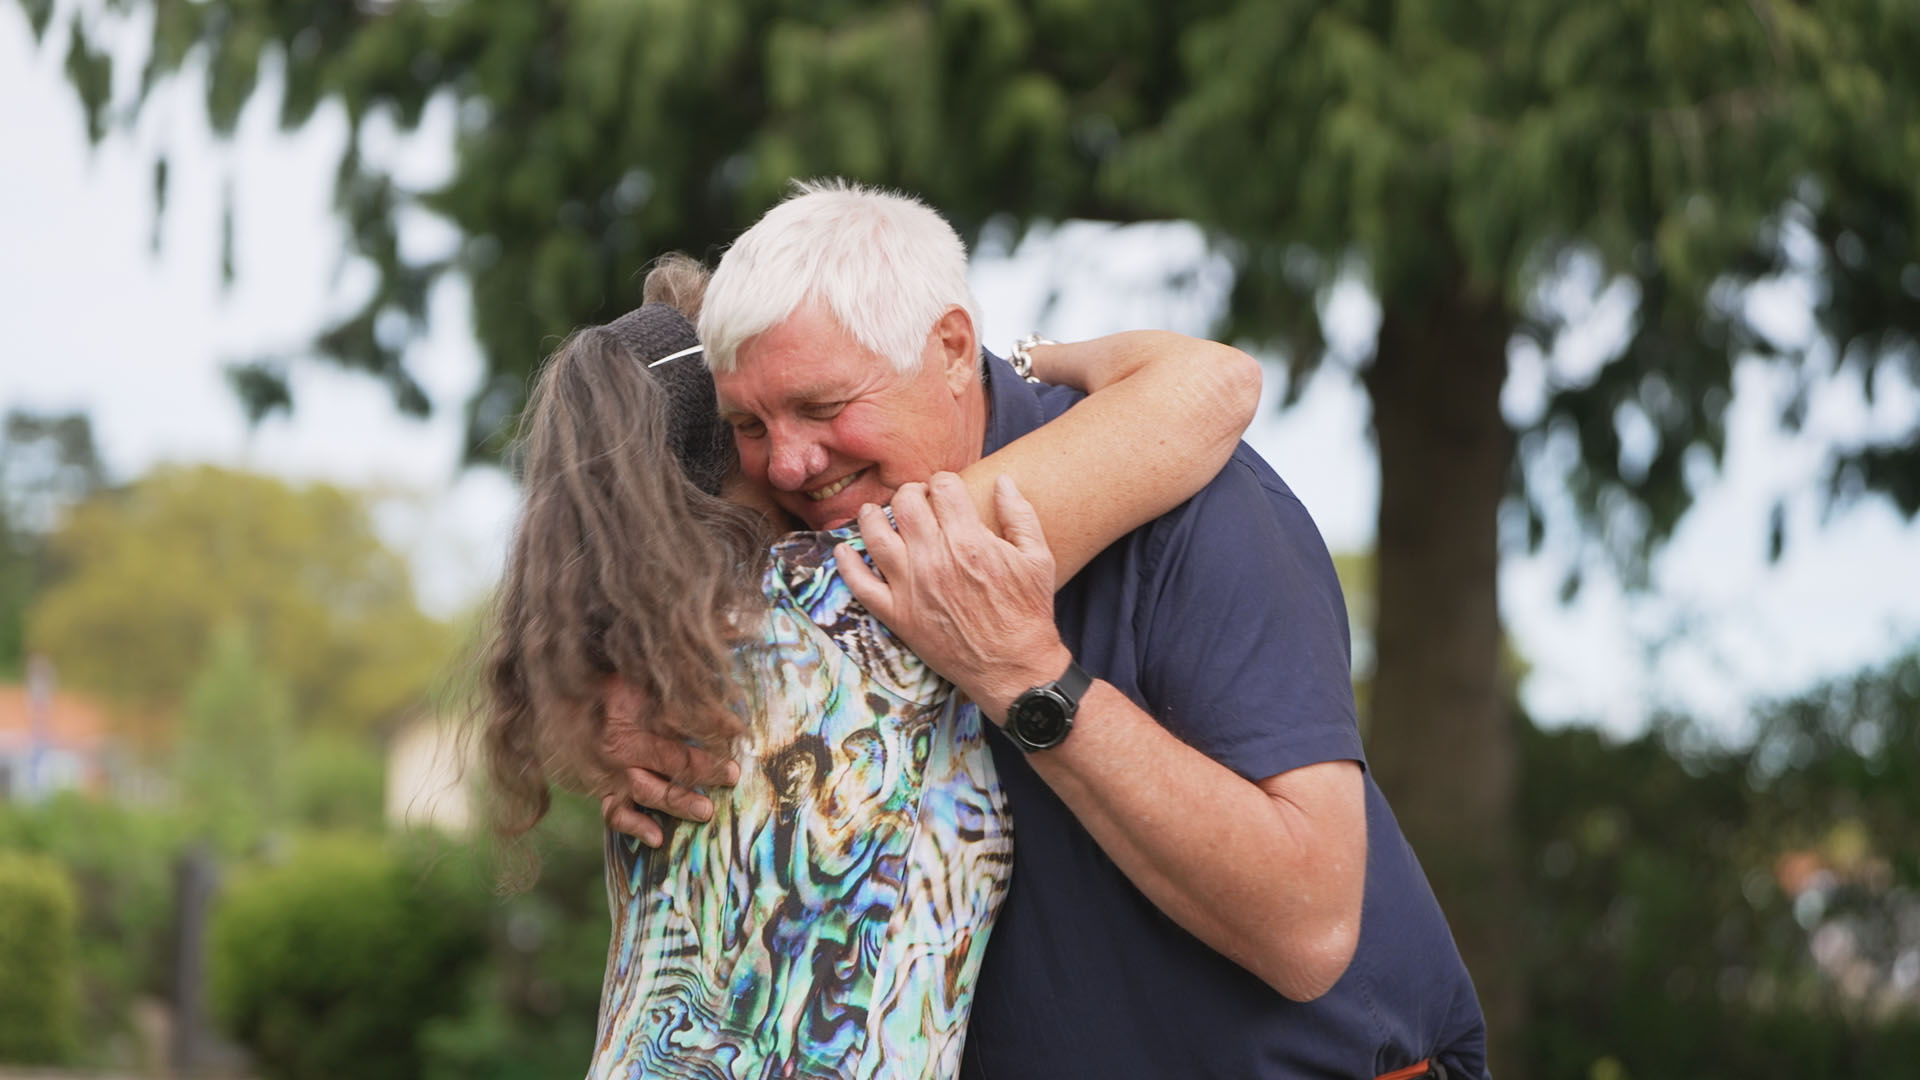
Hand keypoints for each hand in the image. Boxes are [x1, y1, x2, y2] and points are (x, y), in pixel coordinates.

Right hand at [599, 678, 740, 845]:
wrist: (566, 701)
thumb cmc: (614, 690)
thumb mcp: (644, 686)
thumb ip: (678, 700)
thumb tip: (722, 715)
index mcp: (630, 719)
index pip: (677, 726)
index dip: (710, 729)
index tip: (738, 733)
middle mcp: (620, 749)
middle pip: (668, 761)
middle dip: (702, 770)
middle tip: (731, 775)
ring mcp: (610, 773)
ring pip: (646, 792)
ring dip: (677, 802)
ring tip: (705, 811)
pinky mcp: (603, 790)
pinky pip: (615, 813)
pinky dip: (635, 826)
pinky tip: (657, 838)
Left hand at [836, 473, 1071, 721]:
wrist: (1013, 667)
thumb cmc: (1028, 612)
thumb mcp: (1038, 558)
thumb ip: (1019, 514)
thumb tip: (1003, 480)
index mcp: (969, 540)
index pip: (943, 487)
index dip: (943, 482)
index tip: (945, 490)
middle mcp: (934, 559)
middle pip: (906, 504)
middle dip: (910, 492)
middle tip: (916, 500)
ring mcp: (911, 587)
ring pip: (875, 535)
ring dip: (871, 516)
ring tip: (875, 513)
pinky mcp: (898, 615)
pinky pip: (859, 584)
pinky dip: (846, 564)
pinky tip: (843, 550)